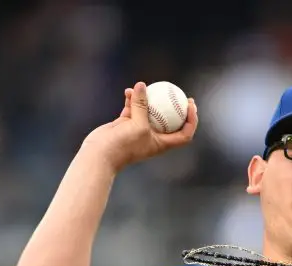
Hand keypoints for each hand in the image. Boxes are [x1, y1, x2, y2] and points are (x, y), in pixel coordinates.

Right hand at [82, 81, 197, 171]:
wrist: (100, 154)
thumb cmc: (124, 145)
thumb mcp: (137, 124)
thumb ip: (141, 105)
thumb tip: (142, 84)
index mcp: (162, 143)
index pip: (184, 134)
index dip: (191, 121)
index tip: (191, 105)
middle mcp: (153, 137)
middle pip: (170, 121)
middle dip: (176, 108)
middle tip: (179, 93)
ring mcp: (139, 130)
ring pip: (148, 111)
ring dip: (148, 99)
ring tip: (149, 87)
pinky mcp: (126, 124)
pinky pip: (132, 108)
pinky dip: (131, 100)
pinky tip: (128, 90)